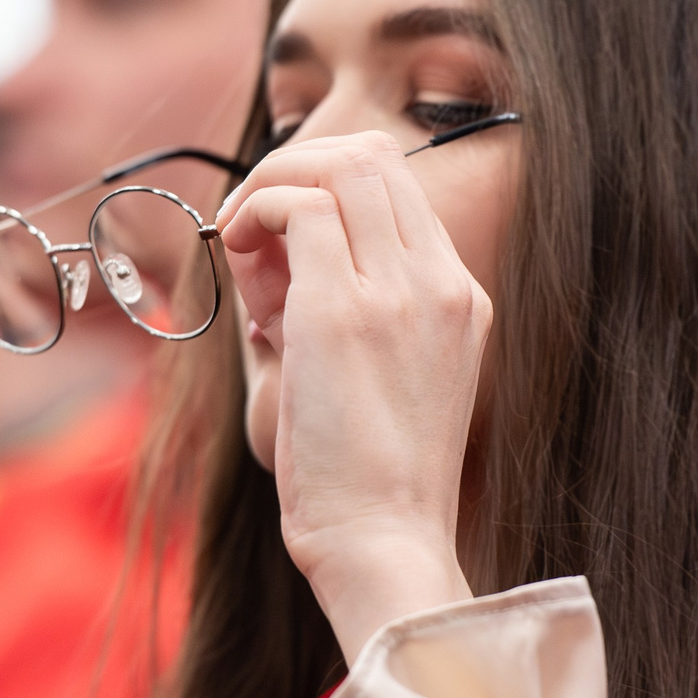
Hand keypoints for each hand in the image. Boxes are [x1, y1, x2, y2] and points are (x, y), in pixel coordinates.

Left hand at [217, 132, 485, 662]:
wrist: (383, 542)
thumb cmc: (365, 481)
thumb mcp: (374, 378)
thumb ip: (340, 309)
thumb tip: (269, 263)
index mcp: (459, 297)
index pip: (399, 184)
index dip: (327, 186)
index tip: (281, 237)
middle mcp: (441, 282)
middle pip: (375, 155)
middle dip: (298, 169)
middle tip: (255, 229)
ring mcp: (400, 291)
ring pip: (341, 165)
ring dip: (273, 185)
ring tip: (246, 248)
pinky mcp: (345, 311)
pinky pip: (300, 206)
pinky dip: (257, 211)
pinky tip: (238, 255)